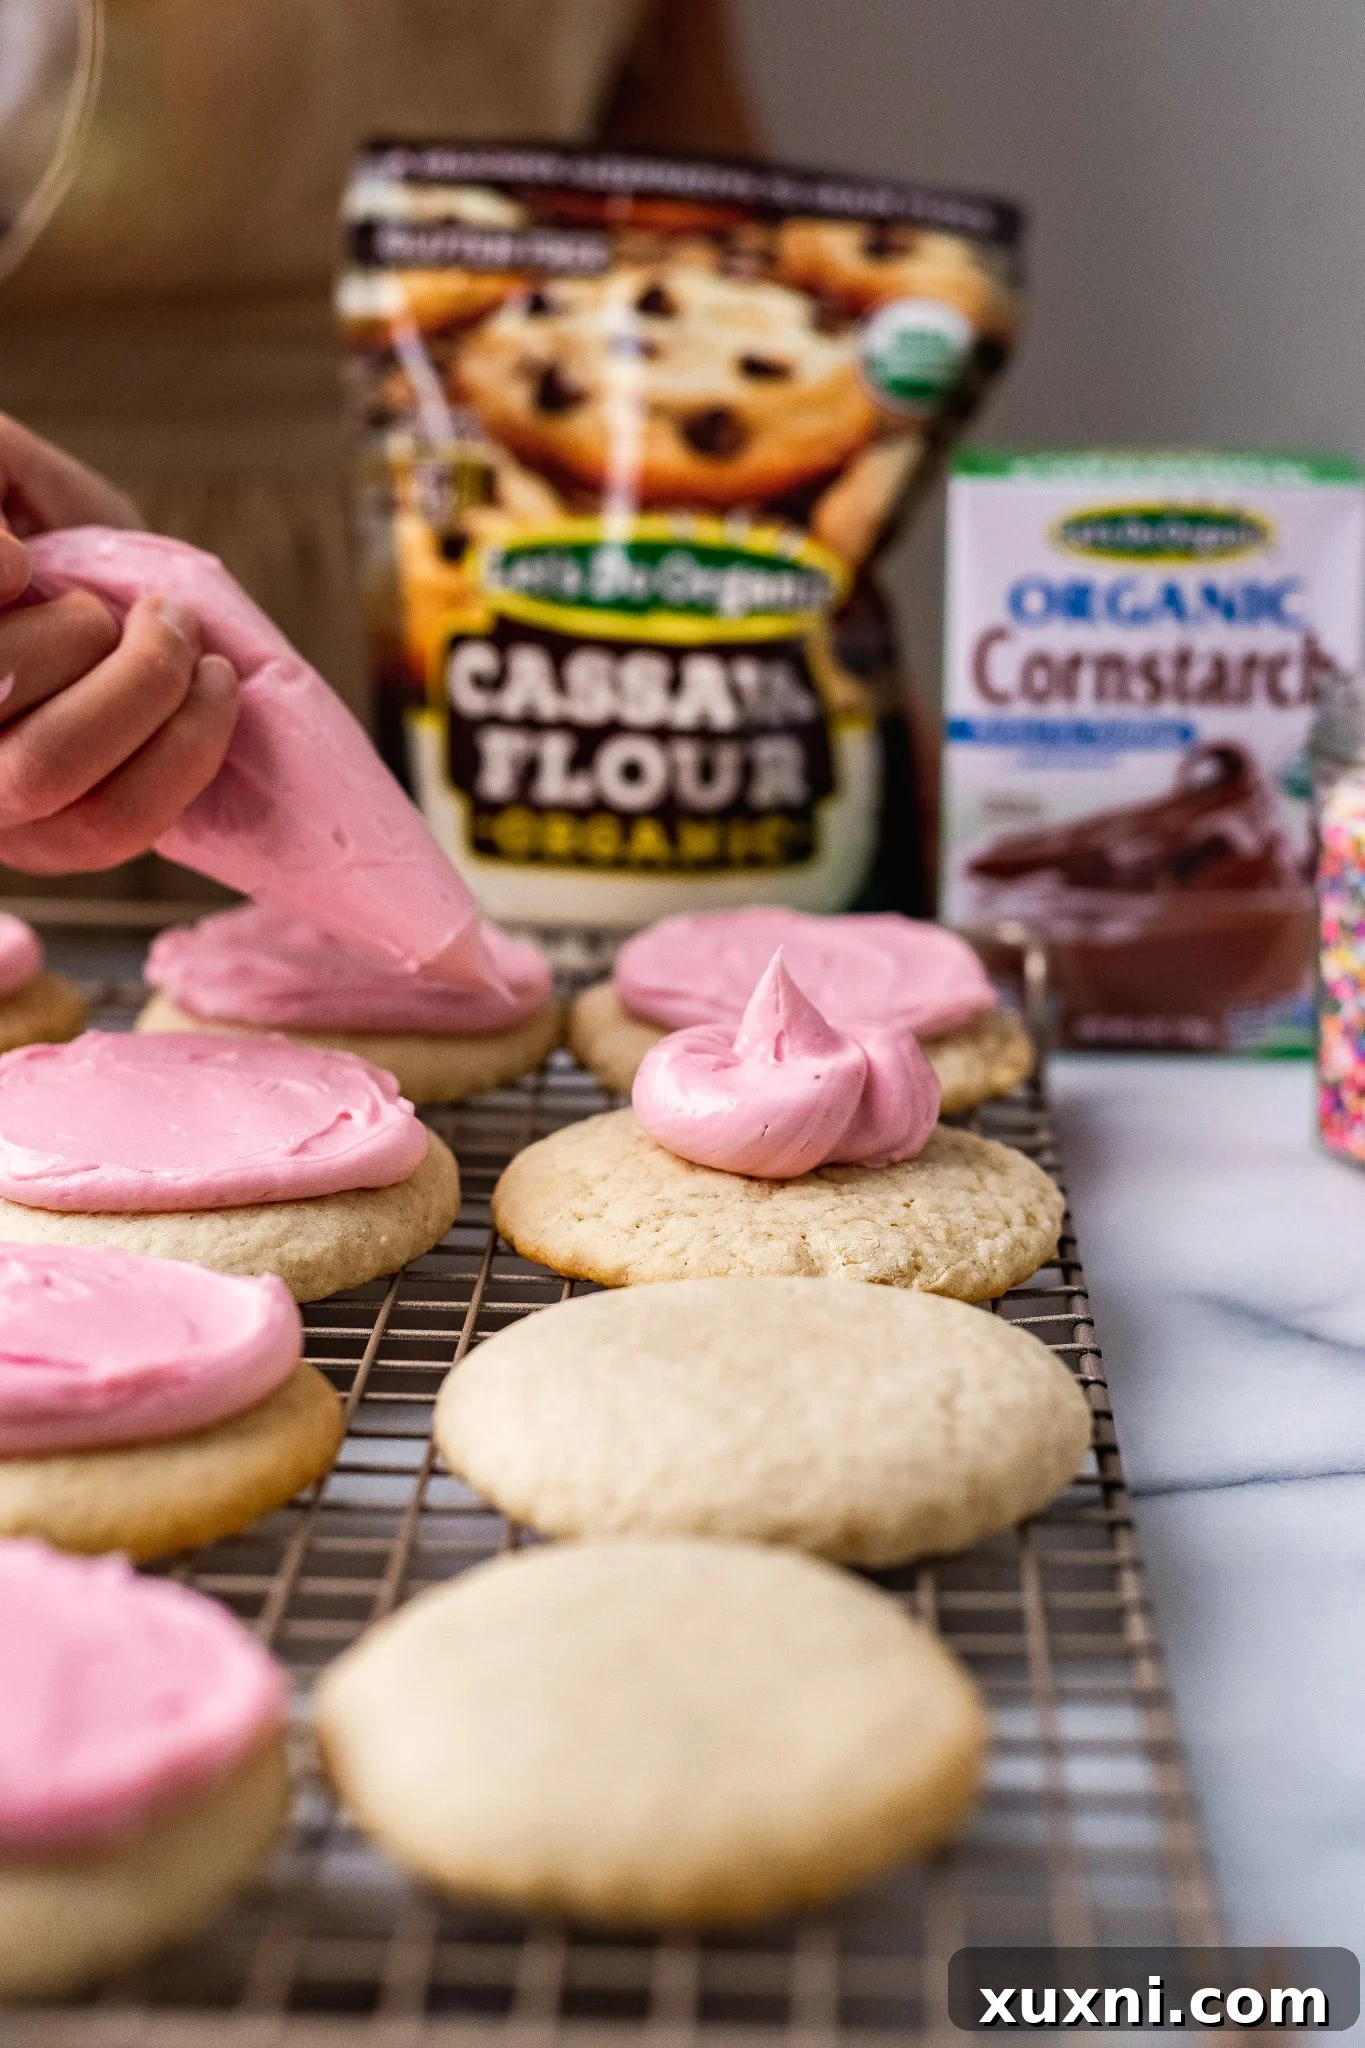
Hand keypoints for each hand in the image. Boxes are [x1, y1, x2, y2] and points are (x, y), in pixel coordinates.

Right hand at [0, 416, 239, 872]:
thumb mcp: (15, 476)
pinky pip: (120, 821)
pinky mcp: (53, 850)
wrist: (114, 612)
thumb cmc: (43, 530)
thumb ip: (1, 463)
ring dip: (144, 684)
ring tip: (182, 636)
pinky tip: (216, 683)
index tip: (24, 560)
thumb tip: (12, 565)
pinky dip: (187, 746)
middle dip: (88, 632)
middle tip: (151, 608)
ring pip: (51, 763)